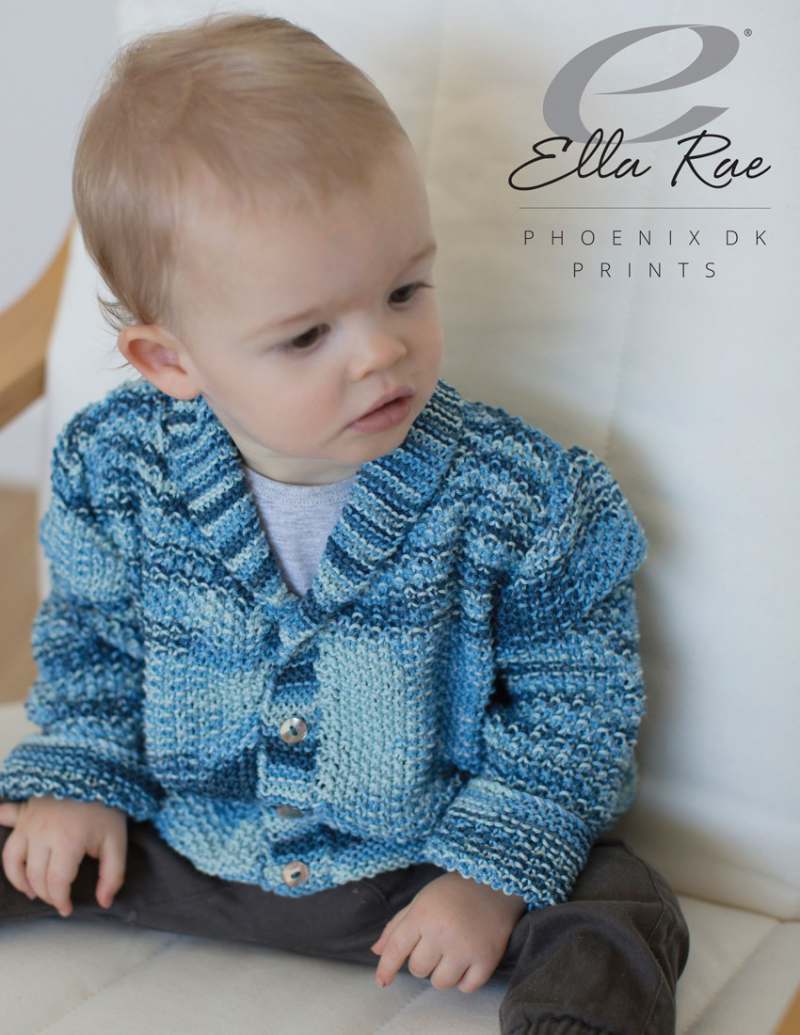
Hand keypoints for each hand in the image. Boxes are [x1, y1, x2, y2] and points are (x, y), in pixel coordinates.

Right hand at [0, 796, 127, 916]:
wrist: (99, 769)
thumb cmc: (108, 806)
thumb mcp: (118, 841)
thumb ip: (113, 875)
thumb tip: (104, 902)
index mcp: (67, 841)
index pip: (56, 883)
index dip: (61, 901)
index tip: (68, 908)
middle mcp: (42, 833)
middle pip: (34, 876)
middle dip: (45, 894)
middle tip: (58, 898)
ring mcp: (29, 821)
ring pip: (12, 859)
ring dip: (19, 878)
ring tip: (32, 889)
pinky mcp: (25, 810)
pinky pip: (5, 823)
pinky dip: (2, 833)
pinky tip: (8, 845)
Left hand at [370, 870, 526, 992]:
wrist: (497, 882)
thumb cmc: (454, 891)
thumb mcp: (421, 900)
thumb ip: (397, 926)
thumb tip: (376, 952)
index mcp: (423, 914)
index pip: (396, 949)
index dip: (386, 968)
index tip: (382, 981)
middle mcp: (442, 933)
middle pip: (418, 969)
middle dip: (422, 961)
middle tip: (435, 945)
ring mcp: (465, 948)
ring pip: (441, 983)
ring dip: (442, 973)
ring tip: (451, 954)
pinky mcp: (487, 959)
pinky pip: (466, 988)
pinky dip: (464, 980)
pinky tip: (467, 962)